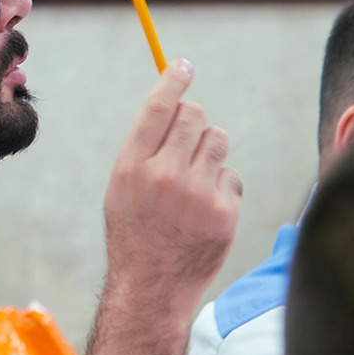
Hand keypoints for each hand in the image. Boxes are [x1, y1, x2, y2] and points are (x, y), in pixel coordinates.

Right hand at [101, 60, 242, 325]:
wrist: (151, 289)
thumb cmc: (134, 233)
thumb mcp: (122, 189)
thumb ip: (144, 148)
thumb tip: (175, 102)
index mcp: (131, 166)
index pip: (158, 107)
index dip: (173, 80)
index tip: (184, 65)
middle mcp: (164, 175)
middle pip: (195, 115)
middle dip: (194, 121)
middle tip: (187, 140)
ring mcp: (197, 194)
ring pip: (219, 140)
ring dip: (210, 151)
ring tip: (195, 179)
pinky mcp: (224, 213)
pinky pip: (231, 176)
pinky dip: (221, 188)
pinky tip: (205, 211)